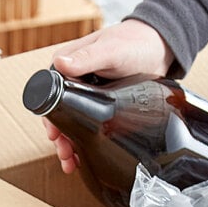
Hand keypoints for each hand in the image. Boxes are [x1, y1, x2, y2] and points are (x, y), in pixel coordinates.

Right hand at [45, 19, 173, 173]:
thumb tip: (61, 64)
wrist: (158, 48)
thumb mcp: (109, 51)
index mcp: (67, 65)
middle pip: (60, 114)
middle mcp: (73, 80)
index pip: (50, 95)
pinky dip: (85, 140)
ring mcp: (87, 94)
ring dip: (71, 143)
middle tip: (65, 155)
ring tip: (71, 163)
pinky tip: (84, 155)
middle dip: (60, 137)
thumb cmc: (133, 43)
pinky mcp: (101, 103)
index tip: (54, 135)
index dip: (51, 118)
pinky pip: (88, 124)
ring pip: (73, 122)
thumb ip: (86, 58)